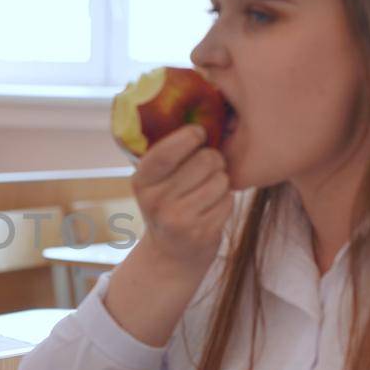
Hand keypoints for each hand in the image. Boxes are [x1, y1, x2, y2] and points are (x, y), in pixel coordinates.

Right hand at [130, 124, 233, 280]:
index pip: (167, 150)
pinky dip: (226, 202)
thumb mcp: (154, 182)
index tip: (199, 133)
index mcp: (141, 181)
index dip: (190, 136)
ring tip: (209, 190)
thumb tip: (200, 113)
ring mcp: (178, 219)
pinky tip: (212, 209)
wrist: (170, 256)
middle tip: (208, 167)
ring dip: (221, 182)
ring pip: (220, 180)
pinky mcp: (201, 234)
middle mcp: (155, 201)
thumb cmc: (168, 205)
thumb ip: (167, 155)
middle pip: (205, 160)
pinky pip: (228, 201)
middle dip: (214, 159)